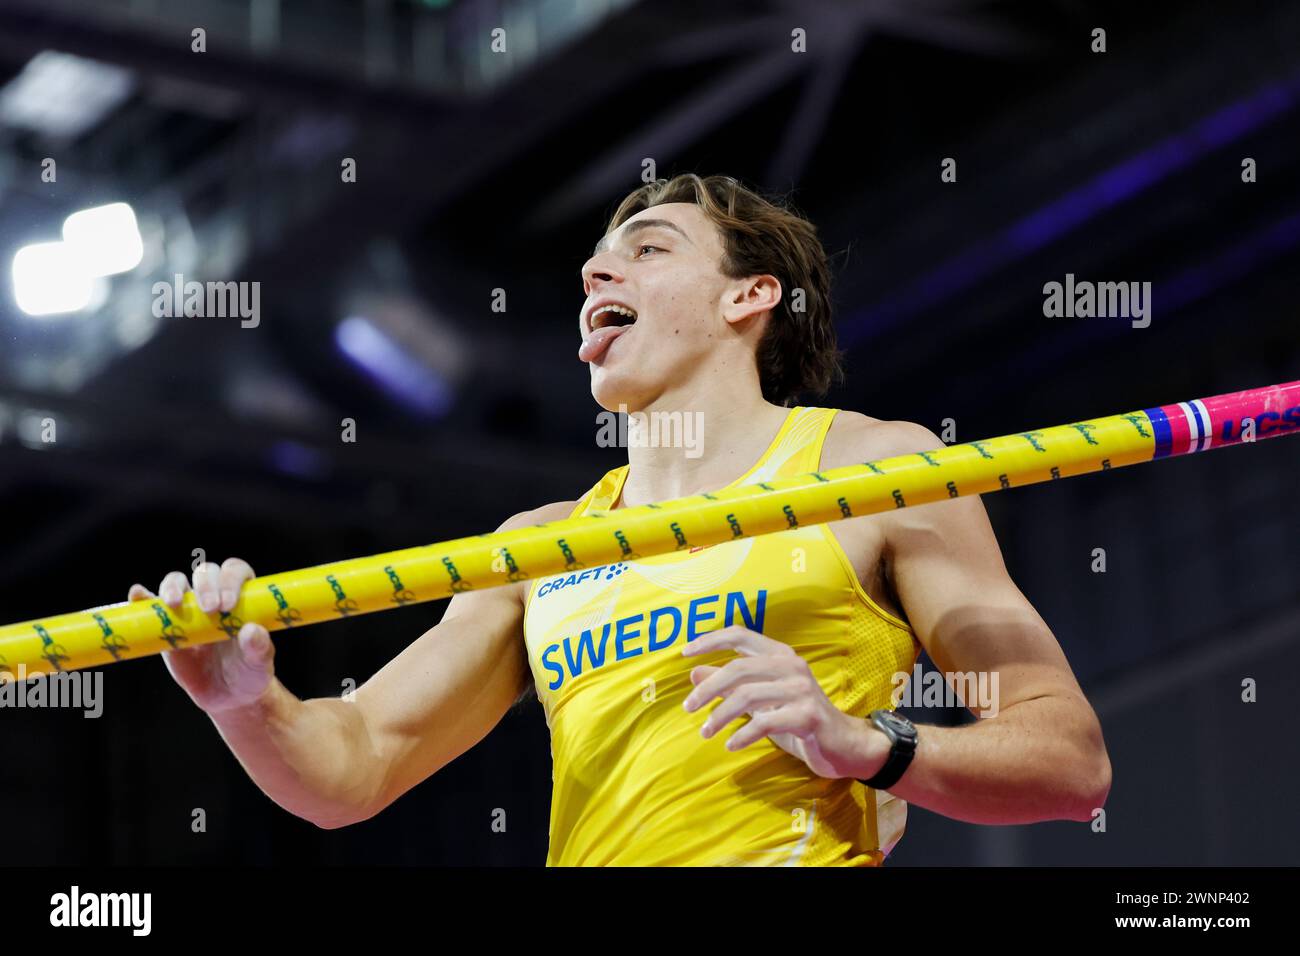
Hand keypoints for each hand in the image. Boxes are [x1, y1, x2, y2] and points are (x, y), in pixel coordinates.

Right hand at [128, 557, 275, 714]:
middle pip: (206, 571)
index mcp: (242, 597)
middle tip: (211, 609)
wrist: (226, 694)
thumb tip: (252, 630)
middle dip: (206, 584)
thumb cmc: (249, 672)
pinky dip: (142, 597)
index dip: (231, 580)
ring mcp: (188, 608)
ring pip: (177, 581)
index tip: (228, 604)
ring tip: (174, 603)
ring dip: (173, 586)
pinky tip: (138, 596)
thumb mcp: (259, 664)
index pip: (236, 571)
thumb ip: (260, 648)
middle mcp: (214, 595)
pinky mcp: (166, 625)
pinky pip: (151, 606)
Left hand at [681, 625, 889, 780]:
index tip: (685, 653)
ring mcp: (801, 689)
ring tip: (705, 732)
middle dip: (708, 688)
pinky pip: (765, 722)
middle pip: (738, 668)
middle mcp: (791, 666)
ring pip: (748, 695)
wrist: (842, 745)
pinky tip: (731, 744)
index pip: (741, 635)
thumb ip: (731, 686)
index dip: (711, 640)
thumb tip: (694, 673)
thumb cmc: (796, 718)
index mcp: (780, 654)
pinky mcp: (808, 715)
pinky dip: (743, 734)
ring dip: (720, 715)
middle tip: (688, 708)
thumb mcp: (760, 700)